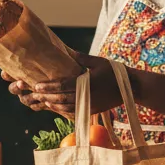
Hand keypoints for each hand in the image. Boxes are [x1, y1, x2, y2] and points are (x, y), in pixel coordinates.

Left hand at [4, 54, 121, 115]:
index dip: (48, 86)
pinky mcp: (92, 111)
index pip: (62, 86)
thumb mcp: (98, 62)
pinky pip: (74, 113)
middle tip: (34, 94)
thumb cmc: (114, 72)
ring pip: (66, 108)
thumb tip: (67, 51)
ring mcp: (89, 106)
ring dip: (52, 105)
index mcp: (86, 83)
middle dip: (46, 97)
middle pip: (60, 99)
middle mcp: (86, 96)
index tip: (37, 85)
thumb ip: (81, 58)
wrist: (130, 88)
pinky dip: (63, 111)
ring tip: (43, 101)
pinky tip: (56, 108)